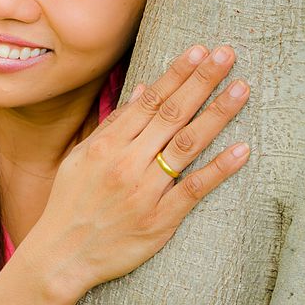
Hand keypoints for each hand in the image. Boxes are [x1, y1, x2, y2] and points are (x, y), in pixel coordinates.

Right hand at [27, 44, 250, 300]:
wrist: (63, 252)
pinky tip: (241, 149)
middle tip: (227, 56)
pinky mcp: (160, 219)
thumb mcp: (80, 158)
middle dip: (201, 82)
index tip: (199, 51)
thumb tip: (142, 91)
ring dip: (216, 115)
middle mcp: (126, 163)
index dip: (176, 74)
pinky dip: (218, 169)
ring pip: (186, 146)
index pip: (149, 101)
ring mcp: (145, 191)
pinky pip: (194, 189)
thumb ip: (113, 125)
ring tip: (240, 89)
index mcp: (106, 146)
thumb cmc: (70, 202)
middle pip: (172, 115)